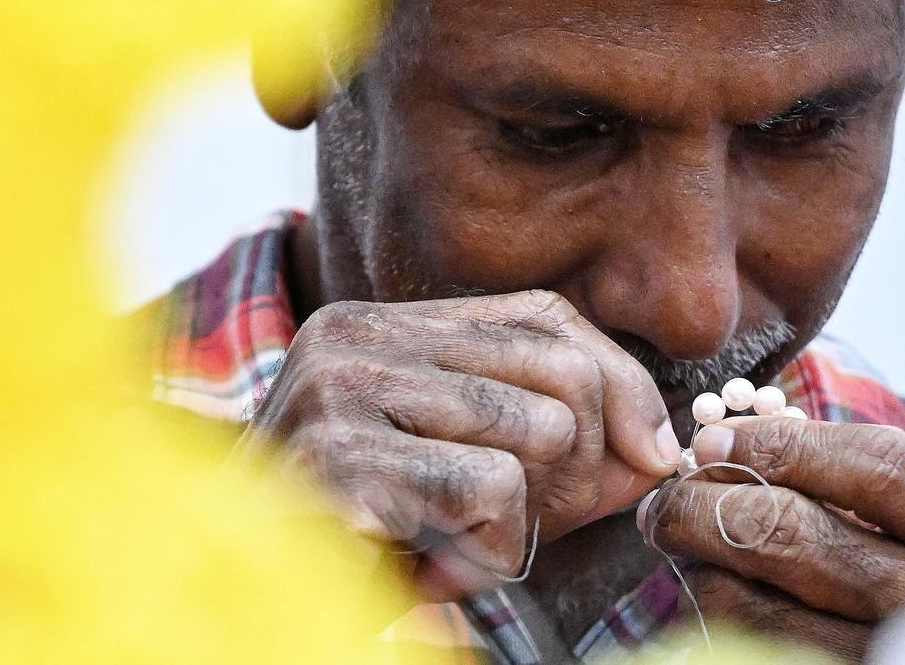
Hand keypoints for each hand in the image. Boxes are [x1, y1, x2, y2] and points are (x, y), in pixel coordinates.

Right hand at [243, 290, 680, 600]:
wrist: (246, 589)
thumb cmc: (369, 534)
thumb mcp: (471, 468)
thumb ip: (561, 445)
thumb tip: (658, 448)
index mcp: (384, 325)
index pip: (542, 314)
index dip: (617, 380)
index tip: (649, 453)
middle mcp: (355, 336)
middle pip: (555, 367)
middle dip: (577, 463)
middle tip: (530, 521)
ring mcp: (339, 389)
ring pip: (534, 427)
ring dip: (523, 516)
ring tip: (460, 542)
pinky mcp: (338, 456)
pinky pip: (490, 489)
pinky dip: (487, 550)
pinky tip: (432, 567)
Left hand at [643, 417, 904, 660]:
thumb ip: (861, 476)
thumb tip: (739, 439)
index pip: (871, 468)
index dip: (777, 445)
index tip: (712, 437)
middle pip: (794, 535)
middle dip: (705, 504)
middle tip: (667, 495)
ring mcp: (891, 656)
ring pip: (756, 604)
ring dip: (701, 564)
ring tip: (682, 540)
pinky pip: (753, 647)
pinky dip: (719, 614)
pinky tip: (716, 590)